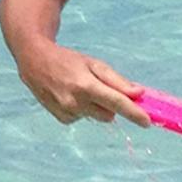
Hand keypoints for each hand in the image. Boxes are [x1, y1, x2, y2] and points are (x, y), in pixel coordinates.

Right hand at [14, 41, 150, 126]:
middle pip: (109, 114)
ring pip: (97, 117)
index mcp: (86, 86)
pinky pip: (84, 118)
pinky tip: (71, 96)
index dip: (134, 113)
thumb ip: (117, 80)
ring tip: (81, 89)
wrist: (34, 61)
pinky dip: (83, 109)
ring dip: (96, 106)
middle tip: (103, 89)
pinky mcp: (62, 118)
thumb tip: (138, 93)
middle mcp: (75, 102)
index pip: (116, 103)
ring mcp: (67, 112)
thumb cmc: (68, 60)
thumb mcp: (94, 64)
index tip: (147, 121)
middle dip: (112, 105)